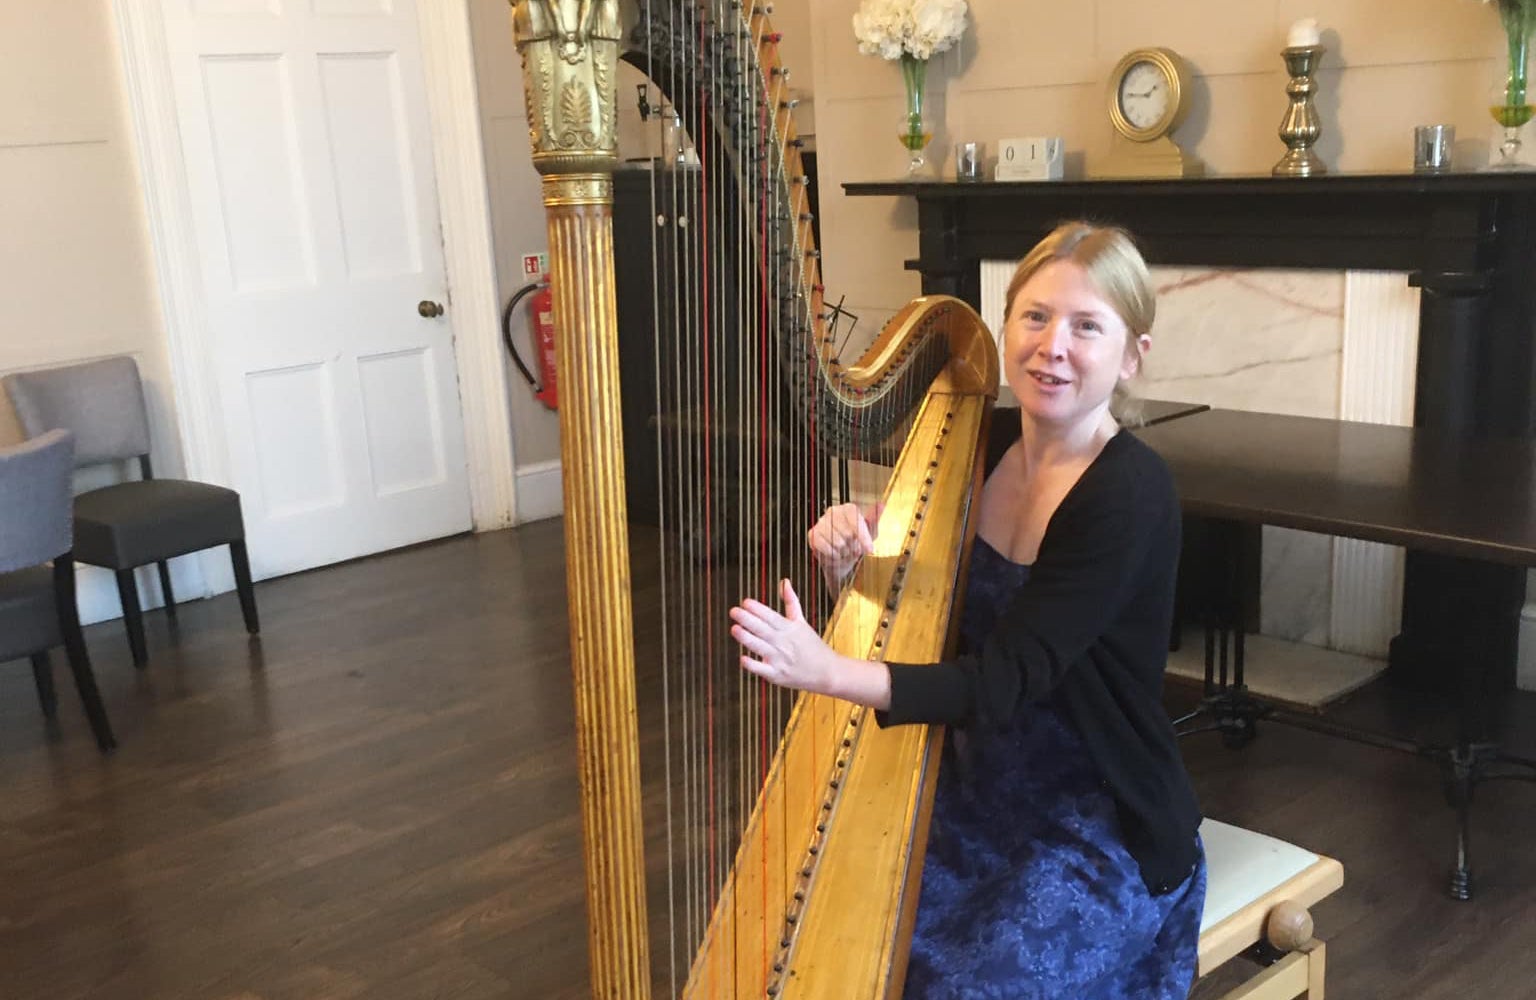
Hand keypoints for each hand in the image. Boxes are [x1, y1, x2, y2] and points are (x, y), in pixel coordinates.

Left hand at [731, 579, 837, 693]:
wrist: (827, 671)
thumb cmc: (812, 645)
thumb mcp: (802, 622)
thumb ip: (791, 602)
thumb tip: (784, 581)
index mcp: (790, 628)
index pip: (771, 616)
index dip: (758, 609)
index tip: (745, 602)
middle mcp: (784, 643)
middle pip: (763, 629)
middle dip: (748, 620)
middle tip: (734, 611)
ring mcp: (780, 659)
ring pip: (760, 647)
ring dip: (747, 638)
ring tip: (734, 628)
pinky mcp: (778, 675)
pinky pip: (763, 669)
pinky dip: (753, 664)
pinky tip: (742, 658)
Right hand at [806, 501, 882, 589]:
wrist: (841, 558)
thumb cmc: (855, 542)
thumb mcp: (870, 532)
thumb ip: (874, 518)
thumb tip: (881, 504)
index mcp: (848, 509)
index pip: (855, 519)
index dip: (863, 536)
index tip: (870, 550)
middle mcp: (833, 512)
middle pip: (847, 533)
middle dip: (853, 546)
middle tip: (853, 547)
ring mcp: (821, 522)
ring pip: (837, 542)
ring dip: (843, 551)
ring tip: (844, 549)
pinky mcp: (813, 534)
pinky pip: (826, 548)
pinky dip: (833, 555)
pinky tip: (834, 552)